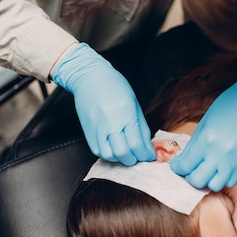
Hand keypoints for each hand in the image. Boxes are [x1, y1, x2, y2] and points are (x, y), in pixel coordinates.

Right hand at [52, 43, 154, 164]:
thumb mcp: (134, 103)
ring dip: (120, 159)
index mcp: (125, 113)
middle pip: (123, 153)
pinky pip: (97, 151)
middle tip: (139, 155)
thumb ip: (141, 127)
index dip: (145, 154)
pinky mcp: (87, 131)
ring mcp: (97, 128)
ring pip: (109, 155)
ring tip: (126, 152)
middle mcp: (110, 122)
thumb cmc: (114, 86)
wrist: (89, 77)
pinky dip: (108, 155)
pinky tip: (114, 149)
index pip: (137, 144)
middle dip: (134, 159)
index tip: (149, 155)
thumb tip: (147, 146)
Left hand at [170, 71, 236, 190]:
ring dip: (207, 180)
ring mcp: (235, 160)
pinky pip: (230, 182)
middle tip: (191, 169)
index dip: (178, 168)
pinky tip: (220, 168)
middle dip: (190, 176)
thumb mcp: (204, 124)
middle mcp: (220, 153)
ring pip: (215, 186)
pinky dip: (222, 178)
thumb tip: (181, 163)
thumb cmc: (227, 108)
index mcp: (206, 140)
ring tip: (207, 170)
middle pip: (198, 181)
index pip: (185, 166)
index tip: (179, 165)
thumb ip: (192, 146)